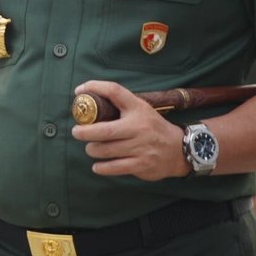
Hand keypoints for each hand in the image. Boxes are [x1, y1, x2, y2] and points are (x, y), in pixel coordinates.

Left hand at [69, 80, 189, 180]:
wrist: (179, 149)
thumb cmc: (151, 126)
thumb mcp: (139, 108)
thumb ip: (118, 102)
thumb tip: (84, 93)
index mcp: (137, 109)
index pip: (115, 91)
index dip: (95, 88)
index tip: (79, 91)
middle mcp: (139, 128)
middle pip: (104, 130)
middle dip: (85, 132)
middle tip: (76, 132)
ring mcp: (141, 148)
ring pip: (106, 150)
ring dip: (92, 150)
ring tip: (91, 148)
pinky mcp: (141, 165)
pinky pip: (114, 167)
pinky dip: (101, 167)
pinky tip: (97, 165)